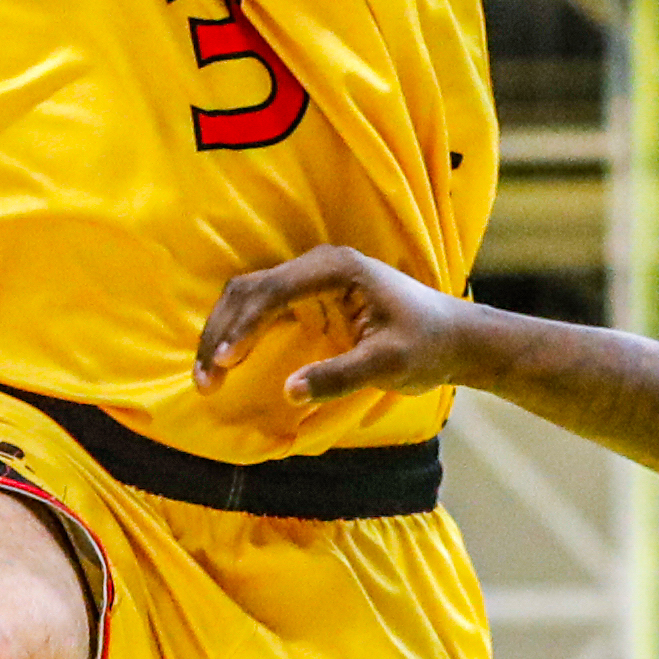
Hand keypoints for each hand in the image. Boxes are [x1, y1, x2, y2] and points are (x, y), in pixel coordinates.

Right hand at [199, 244, 491, 412]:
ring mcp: (311, 279)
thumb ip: (340, 376)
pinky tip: (225, 363)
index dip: (243, 326)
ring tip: (207, 378)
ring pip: (248, 296)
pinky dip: (237, 333)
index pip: (274, 290)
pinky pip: (260, 308)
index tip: (223, 362)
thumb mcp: (389, 364)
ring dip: (222, 333)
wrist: (453, 337)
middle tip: (205, 380)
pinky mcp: (309, 298)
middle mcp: (318, 265)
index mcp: (336, 268)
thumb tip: (289, 393)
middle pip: (250, 289)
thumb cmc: (427, 345)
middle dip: (221, 332)